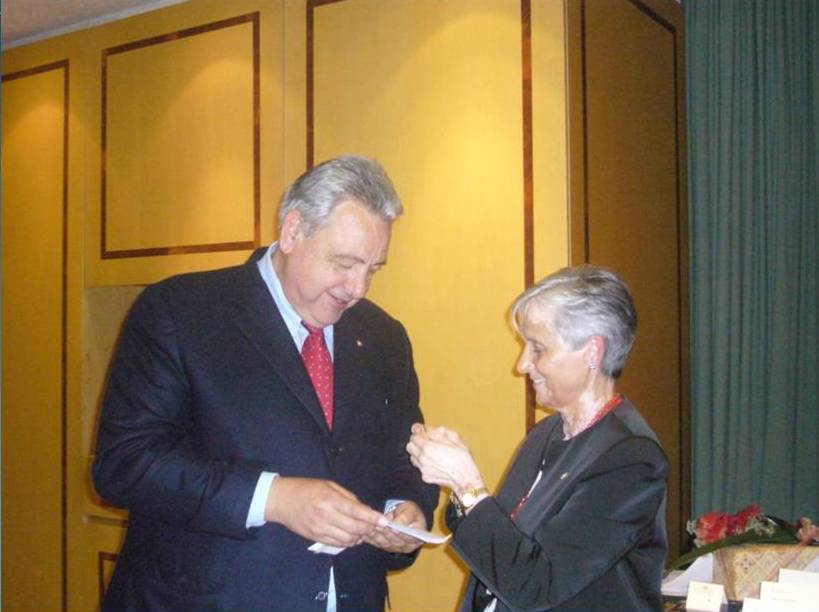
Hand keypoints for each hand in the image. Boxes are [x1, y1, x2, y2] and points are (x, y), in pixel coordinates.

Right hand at [265, 477, 385, 546]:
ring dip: (359, 537)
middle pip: (354, 528)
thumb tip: (364, 509)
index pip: (356, 511)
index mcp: (329, 499)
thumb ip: (347, 497)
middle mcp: (325, 516)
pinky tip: (352, 536)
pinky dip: (348, 542)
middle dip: (368, 529)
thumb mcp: (329, 485)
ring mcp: (320, 529)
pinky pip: (337, 544)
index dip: (372, 518)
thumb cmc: (306, 488)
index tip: (384, 521)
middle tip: (375, 525)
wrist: (281, 500)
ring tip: (363, 531)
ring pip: (347, 539)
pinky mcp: (315, 537)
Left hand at [363, 501, 426, 553]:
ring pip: (385, 543)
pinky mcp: (385, 547)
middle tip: (378, 525)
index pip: (408, 538)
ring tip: (371, 526)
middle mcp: (406, 546)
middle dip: (386, 533)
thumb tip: (398, 524)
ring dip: (377, 535)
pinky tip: (365, 530)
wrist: (402, 515)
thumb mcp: (411, 511)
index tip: (392, 527)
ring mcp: (395, 548)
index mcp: (417, 538)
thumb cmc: (409, 512)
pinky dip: (371, 537)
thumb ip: (406, 517)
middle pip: (395, 541)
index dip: (400, 533)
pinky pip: (377, 543)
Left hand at [406, 424, 485, 495]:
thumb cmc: (462, 459)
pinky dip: (422, 463)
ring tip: (429, 452)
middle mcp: (423, 458)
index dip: (418, 431)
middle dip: (416, 442)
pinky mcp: (425, 477)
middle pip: (410, 446)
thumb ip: (439, 431)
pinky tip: (433, 462)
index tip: (421, 429)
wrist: (465, 478)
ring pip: (412, 457)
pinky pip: (419, 467)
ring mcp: (423, 469)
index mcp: (429, 447)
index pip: (414, 435)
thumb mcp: (454, 438)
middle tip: (425, 441)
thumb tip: (429, 429)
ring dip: (418, 453)